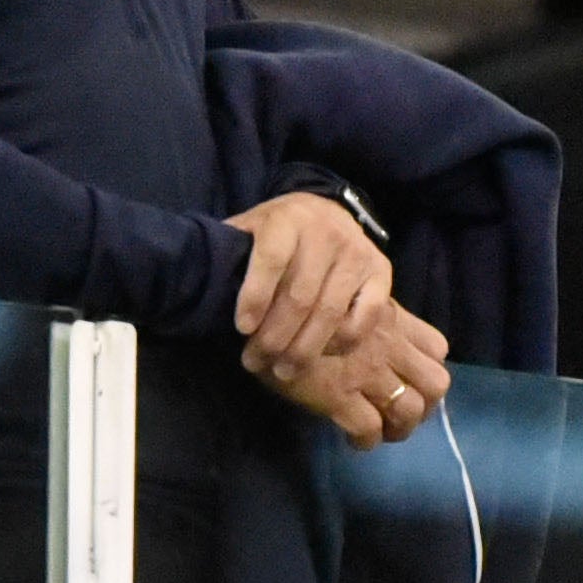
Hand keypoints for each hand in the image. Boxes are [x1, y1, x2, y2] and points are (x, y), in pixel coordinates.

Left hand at [226, 190, 392, 370]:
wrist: (326, 210)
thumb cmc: (278, 231)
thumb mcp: (249, 229)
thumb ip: (230, 252)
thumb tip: (200, 285)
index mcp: (289, 219)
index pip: (272, 258)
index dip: (255, 295)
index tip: (242, 329)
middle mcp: (327, 232)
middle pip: (300, 295)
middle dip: (274, 337)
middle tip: (255, 362)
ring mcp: (358, 252)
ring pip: (330, 312)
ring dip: (304, 349)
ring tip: (282, 371)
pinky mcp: (382, 272)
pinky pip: (365, 317)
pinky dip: (342, 342)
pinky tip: (321, 354)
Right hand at [263, 304, 454, 446]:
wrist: (259, 310)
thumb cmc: (293, 298)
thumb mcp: (339, 295)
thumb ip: (362, 314)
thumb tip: (366, 332)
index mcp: (389, 319)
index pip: (436, 347)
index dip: (429, 367)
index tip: (410, 378)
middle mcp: (387, 345)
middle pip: (436, 383)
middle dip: (425, 404)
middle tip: (400, 412)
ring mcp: (365, 372)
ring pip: (409, 411)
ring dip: (399, 428)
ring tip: (381, 431)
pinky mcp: (338, 396)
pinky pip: (368, 429)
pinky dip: (365, 441)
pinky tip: (352, 440)